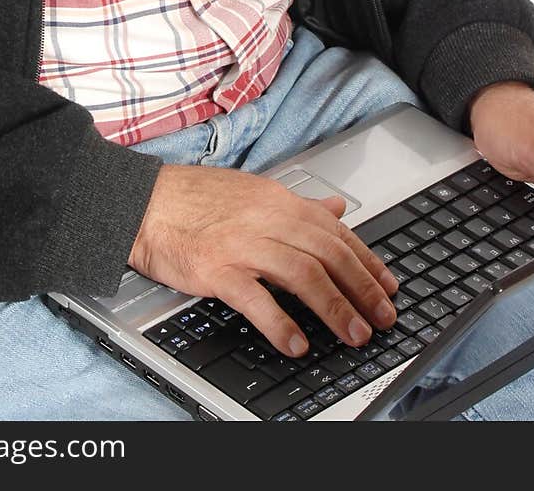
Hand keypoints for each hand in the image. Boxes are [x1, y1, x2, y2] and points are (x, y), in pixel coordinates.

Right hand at [127, 163, 398, 357]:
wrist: (144, 201)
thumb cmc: (196, 198)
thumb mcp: (255, 191)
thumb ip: (299, 204)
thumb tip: (336, 209)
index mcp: (279, 201)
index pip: (336, 232)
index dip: (367, 262)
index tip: (388, 286)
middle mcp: (267, 218)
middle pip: (328, 254)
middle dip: (362, 288)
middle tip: (383, 317)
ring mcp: (242, 243)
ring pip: (303, 275)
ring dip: (335, 308)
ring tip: (355, 334)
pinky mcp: (216, 268)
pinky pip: (255, 298)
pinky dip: (280, 323)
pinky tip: (297, 343)